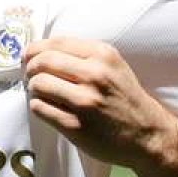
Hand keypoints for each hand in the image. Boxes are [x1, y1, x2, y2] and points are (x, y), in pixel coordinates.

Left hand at [24, 37, 171, 169]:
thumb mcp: (112, 65)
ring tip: (41, 92)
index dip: (35, 49)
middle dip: (30, 68)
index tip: (30, 57)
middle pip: (42, 62)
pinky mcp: (75, 125)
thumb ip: (82, 54)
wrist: (147, 133)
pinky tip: (48, 107)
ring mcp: (84, 101)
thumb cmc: (124, 96)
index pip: (55, 43)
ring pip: (38, 84)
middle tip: (31, 76)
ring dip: (34, 88)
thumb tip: (40, 50)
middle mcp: (94, 75)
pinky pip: (40, 108)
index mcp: (102, 55)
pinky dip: (38, 106)